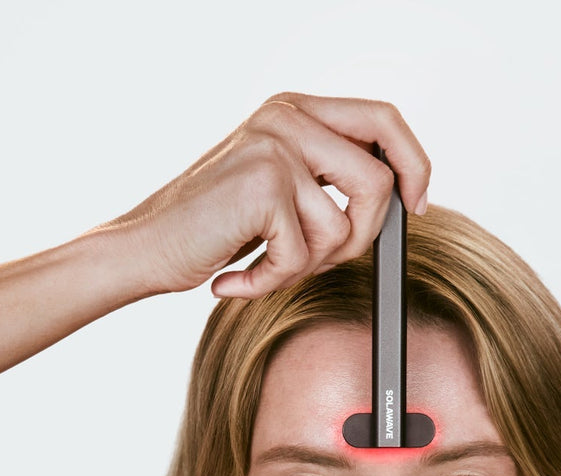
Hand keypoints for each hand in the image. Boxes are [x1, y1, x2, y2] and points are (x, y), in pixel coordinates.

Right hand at [103, 93, 431, 298]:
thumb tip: (400, 197)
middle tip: (330, 258)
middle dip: (369, 232)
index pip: (384, 120)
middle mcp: (287, 117)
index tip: (416, 204)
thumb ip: (326, 175)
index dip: (413, 164)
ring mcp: (275, 148)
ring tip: (269, 267)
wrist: (144, 246)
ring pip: (344, 229)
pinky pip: (302, 256)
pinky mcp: (263, 186)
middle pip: (379, 179)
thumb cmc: (211, 227)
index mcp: (295, 109)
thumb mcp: (278, 186)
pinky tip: (239, 279)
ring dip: (310, 266)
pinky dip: (272, 282)